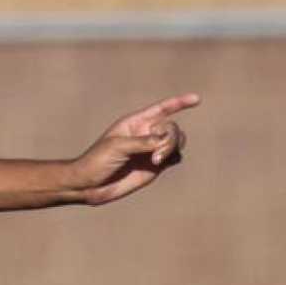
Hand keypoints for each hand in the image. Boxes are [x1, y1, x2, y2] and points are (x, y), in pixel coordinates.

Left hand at [69, 93, 200, 205]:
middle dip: (170, 139)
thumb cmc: (97, 160)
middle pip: (172, 128)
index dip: (179, 103)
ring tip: (155, 161)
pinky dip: (173, 157)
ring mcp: (151, 150)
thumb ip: (143, 142)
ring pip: (177, 142)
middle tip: (156, 155)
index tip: (196, 99)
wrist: (89, 185)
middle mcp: (146, 134)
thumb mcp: (118, 147)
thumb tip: (165, 141)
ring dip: (171, 148)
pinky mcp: (154, 167)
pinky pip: (175, 157)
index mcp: (135, 122)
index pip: (162, 109)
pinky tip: (159, 163)